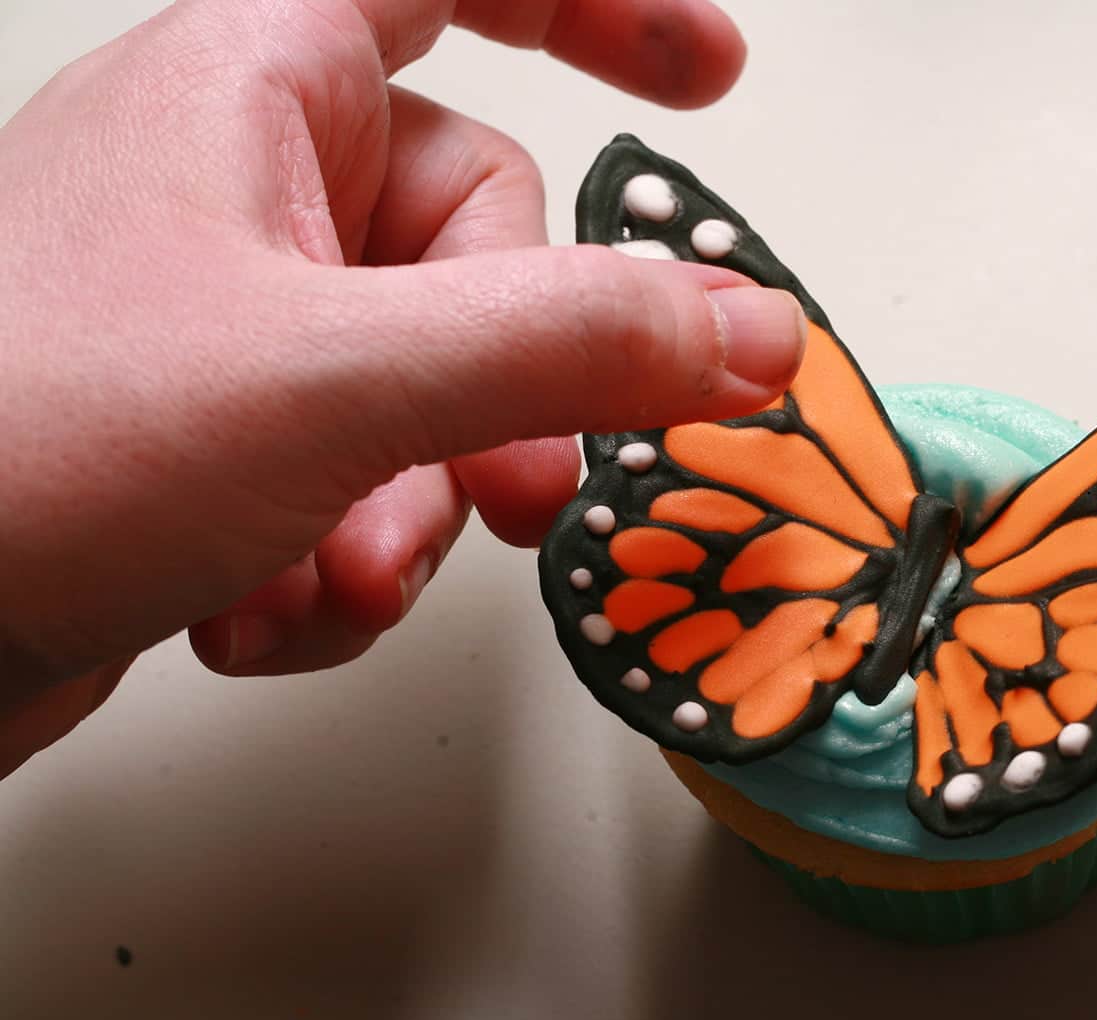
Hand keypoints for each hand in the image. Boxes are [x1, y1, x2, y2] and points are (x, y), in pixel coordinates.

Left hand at [0, 0, 806, 775]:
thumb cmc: (20, 447)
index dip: (603, 15)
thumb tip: (747, 331)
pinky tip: (259, 606)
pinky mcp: (218, 444)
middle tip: (501, 491)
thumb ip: (570, 345)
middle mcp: (249, 189)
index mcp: (258, 86)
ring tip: (332, 572)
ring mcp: (233, 322)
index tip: (709, 81)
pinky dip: (343, 559)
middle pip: (484, 248)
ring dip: (416, 508)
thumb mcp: (339, 380)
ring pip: (437, 387)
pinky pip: (365, 475)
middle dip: (498, 401)